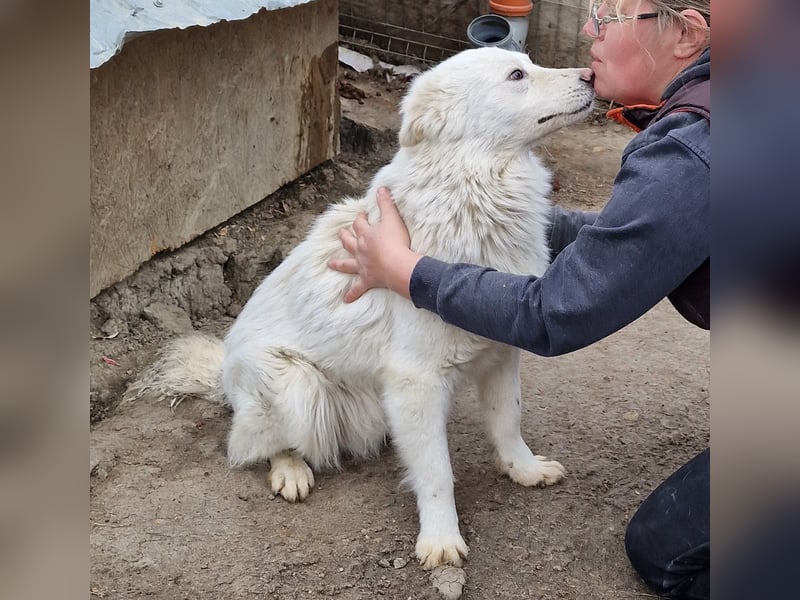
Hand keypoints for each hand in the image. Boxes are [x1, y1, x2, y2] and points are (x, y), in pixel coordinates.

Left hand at [328, 187, 421, 301]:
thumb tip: (381, 188)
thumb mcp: (393, 218)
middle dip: (344, 236)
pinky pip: (357, 289)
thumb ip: (386, 203)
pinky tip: (345, 299)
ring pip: (346, 263)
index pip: (359, 223)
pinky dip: (351, 294)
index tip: (361, 215)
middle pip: (348, 241)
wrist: (397, 265)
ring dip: (338, 263)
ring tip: (330, 263)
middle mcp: (361, 249)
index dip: (360, 218)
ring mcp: (362, 265)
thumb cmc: (396, 242)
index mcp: (366, 234)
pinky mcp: (367, 280)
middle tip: (341, 233)